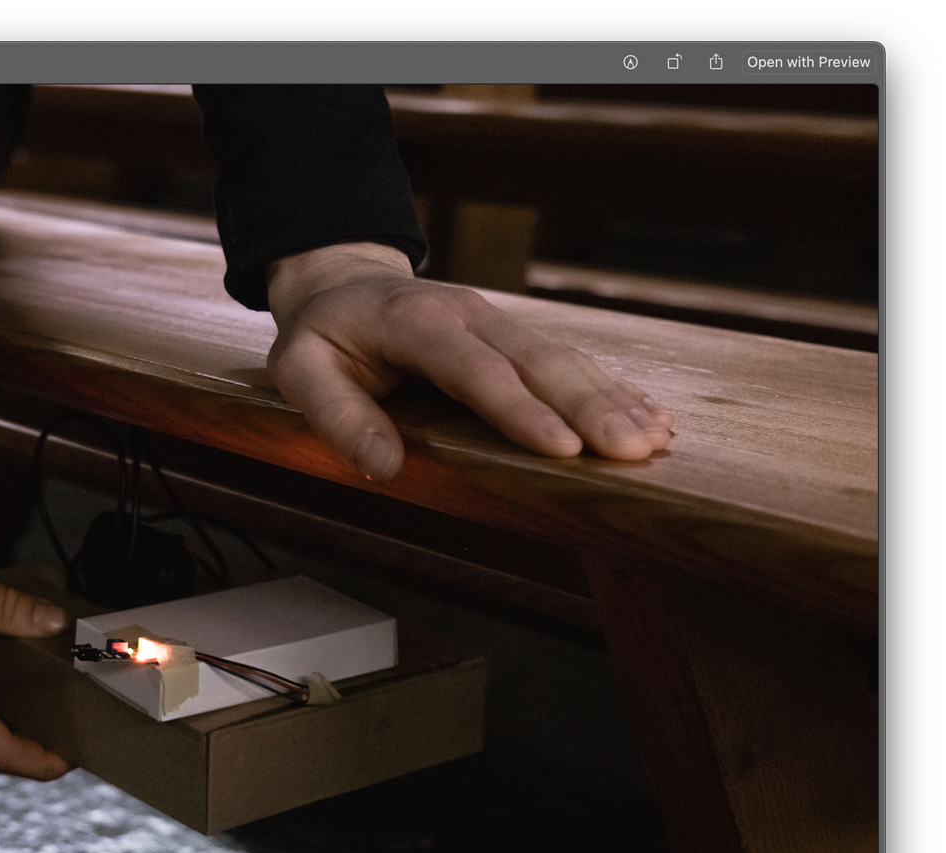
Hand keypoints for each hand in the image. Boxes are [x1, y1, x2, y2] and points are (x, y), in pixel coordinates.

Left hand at [265, 243, 674, 480]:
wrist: (341, 284)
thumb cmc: (322, 335)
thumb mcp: (300, 371)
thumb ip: (337, 416)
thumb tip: (384, 467)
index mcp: (416, 322)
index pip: (476, 370)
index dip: (522, 410)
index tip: (564, 449)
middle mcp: (468, 315)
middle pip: (538, 361)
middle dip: (590, 407)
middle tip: (632, 450)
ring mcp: (497, 322)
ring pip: (564, 359)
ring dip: (612, 399)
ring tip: (654, 439)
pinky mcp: (514, 338)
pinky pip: (568, 362)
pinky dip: (611, 390)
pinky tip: (650, 416)